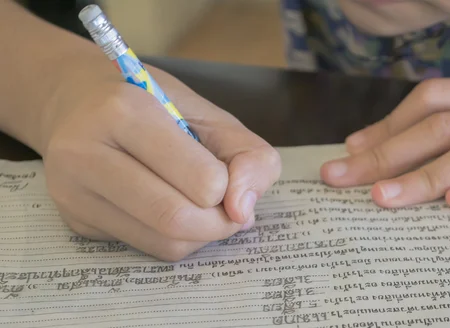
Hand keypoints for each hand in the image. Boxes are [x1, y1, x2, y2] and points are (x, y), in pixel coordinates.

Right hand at [40, 61, 280, 260]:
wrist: (75, 100)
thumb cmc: (151, 102)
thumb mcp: (209, 112)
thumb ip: (247, 155)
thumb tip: (243, 212)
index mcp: (125, 111)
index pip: (201, 180)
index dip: (229, 188)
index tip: (228, 176)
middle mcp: (87, 153)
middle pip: (176, 219)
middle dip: (218, 223)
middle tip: (228, 208)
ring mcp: (73, 192)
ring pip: (162, 242)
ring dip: (199, 234)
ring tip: (203, 207)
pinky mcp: (75, 220)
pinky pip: (144, 247)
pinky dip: (173, 237)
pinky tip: (171, 207)